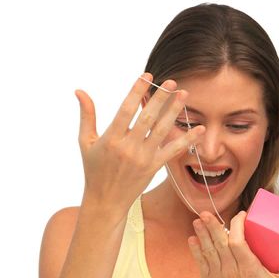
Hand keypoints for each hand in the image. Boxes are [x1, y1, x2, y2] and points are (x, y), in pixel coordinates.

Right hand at [75, 73, 204, 218]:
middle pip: (147, 118)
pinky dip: (187, 140)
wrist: (105, 200)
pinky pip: (173, 151)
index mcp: (110, 139)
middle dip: (160, 98)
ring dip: (174, 112)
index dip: (137, 91)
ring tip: (184, 95)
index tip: (147, 76)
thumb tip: (79, 90)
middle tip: (171, 82)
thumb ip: (87, 115)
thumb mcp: (85, 141)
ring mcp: (142, 158)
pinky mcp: (154, 168)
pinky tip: (199, 128)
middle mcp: (127, 148)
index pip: (126, 110)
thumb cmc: (94, 168)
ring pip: (162, 131)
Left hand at [188, 211, 278, 277]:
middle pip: (220, 243)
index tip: (241, 215)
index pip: (238, 242)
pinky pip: (201, 262)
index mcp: (250, 269)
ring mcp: (219, 276)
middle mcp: (232, 271)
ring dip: (201, 234)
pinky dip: (196, 250)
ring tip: (198, 219)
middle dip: (212, 226)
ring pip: (208, 250)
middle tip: (207, 212)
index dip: (237, 225)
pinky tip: (192, 238)